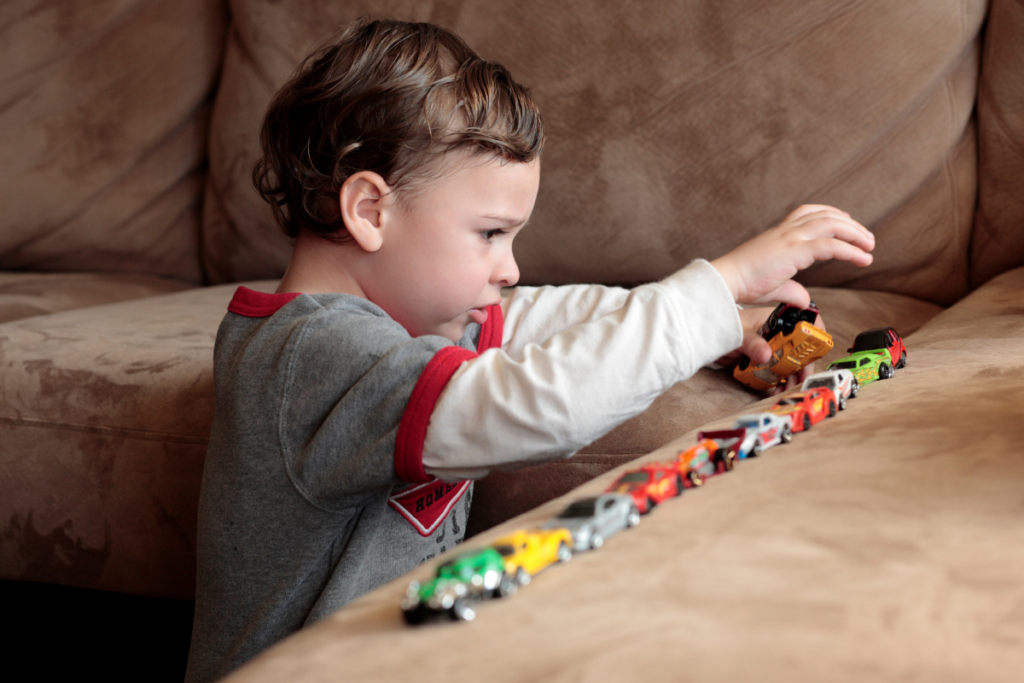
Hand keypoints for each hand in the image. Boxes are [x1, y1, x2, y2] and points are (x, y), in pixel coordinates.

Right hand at [710, 205, 873, 305]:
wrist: (725, 281)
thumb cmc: (742, 283)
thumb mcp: (773, 285)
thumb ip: (792, 289)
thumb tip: (805, 299)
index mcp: (778, 234)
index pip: (808, 212)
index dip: (830, 214)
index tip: (846, 220)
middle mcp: (786, 231)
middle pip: (825, 215)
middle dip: (850, 224)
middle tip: (867, 238)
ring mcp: (790, 238)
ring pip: (832, 225)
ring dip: (855, 233)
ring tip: (869, 246)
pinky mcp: (794, 251)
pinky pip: (830, 246)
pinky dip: (850, 250)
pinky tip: (863, 258)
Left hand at [716, 307, 829, 394]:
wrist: (710, 336)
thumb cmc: (726, 326)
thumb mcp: (739, 334)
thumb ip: (751, 343)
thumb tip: (766, 355)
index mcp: (777, 321)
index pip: (804, 324)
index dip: (814, 337)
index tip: (816, 354)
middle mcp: (778, 334)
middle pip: (800, 350)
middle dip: (803, 366)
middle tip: (800, 382)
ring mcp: (772, 348)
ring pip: (790, 363)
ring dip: (791, 378)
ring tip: (786, 390)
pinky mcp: (765, 360)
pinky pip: (777, 372)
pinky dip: (779, 382)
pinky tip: (775, 390)